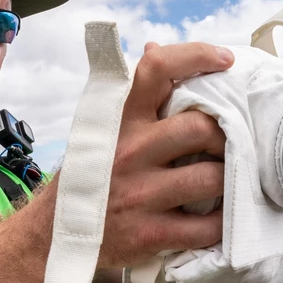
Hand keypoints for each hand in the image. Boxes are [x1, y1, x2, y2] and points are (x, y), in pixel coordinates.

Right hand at [97, 41, 232, 269]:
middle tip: (229, 146)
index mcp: (119, 118)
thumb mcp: (100, 128)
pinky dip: (222, 223)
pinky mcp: (150, 234)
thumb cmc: (90, 174)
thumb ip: (133, 95)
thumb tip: (154, 48)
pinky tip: (220, 217)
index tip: (225, 61)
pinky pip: (206, 227)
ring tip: (228, 182)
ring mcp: (140, 194)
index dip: (197, 56)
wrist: (52, 235)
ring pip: (211, 178)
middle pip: (201, 128)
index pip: (157, 68)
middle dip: (226, 137)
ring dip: (230, 180)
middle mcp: (129, 150)